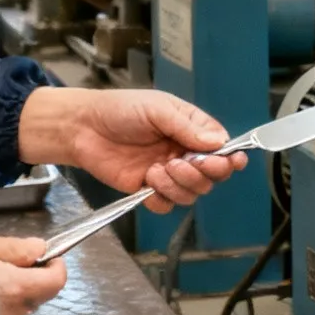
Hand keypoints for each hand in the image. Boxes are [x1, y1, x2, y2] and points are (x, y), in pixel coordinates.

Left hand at [17, 86, 244, 209]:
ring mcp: (167, 174)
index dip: (229, 157)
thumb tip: (218, 142)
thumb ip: (187, 126)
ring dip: (178, 184)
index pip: (221, 148)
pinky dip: (160, 197)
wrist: (83, 128)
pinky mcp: (148, 190)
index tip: (230, 161)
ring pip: (191, 193)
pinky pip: (166, 205)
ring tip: (156, 168)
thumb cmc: (120, 110)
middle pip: (211, 176)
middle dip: (201, 173)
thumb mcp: (157, 109)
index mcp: (190, 130)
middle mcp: (183, 153)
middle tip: (180, 162)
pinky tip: (146, 181)